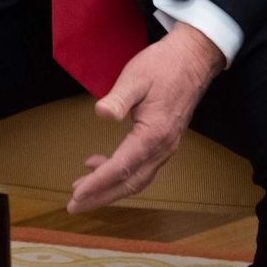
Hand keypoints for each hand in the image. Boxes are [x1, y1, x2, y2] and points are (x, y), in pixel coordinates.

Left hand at [66, 24, 224, 213]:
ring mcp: (165, 147)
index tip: (77, 194)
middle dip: (102, 196)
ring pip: (137, 178)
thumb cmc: (162, 66)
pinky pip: (141, 166)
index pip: (122, 167)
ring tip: (81, 190)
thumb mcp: (136, 77)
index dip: (98, 183)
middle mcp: (162, 147)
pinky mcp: (163, 141)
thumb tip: (101, 114)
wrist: (193, 60)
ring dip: (109, 187)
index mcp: (153, 134)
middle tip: (73, 206)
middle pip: (130, 182)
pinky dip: (119, 172)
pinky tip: (97, 163)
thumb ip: (119, 98)